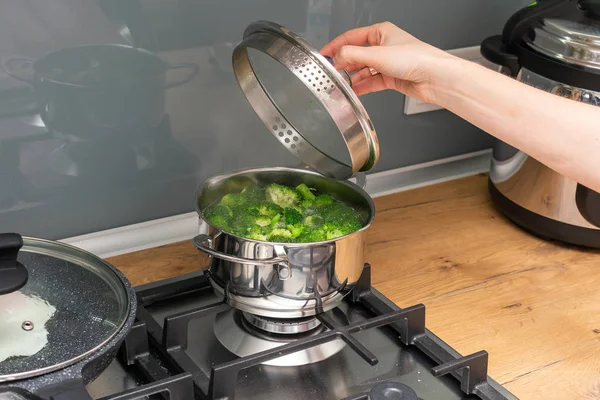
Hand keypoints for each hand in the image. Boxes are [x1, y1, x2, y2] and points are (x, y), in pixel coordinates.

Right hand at [320, 22, 456, 102]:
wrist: (435, 78)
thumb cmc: (417, 59)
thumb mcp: (378, 54)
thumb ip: (353, 56)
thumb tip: (336, 58)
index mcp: (381, 32)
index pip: (351, 37)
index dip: (335, 46)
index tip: (323, 55)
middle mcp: (384, 46)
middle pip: (356, 55)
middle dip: (343, 65)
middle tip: (330, 73)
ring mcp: (387, 63)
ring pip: (363, 70)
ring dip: (352, 78)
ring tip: (340, 85)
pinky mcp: (391, 78)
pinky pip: (371, 82)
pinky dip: (361, 87)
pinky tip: (353, 91)